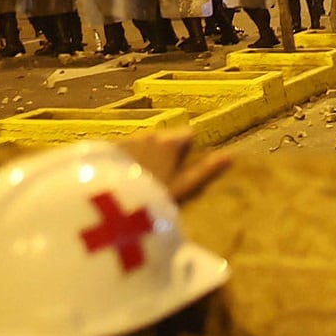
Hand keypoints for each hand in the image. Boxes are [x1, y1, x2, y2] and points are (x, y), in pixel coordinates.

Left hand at [116, 127, 232, 204]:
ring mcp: (125, 140)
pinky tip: (117, 179)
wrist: (107, 199)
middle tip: (160, 178)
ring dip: (142, 156)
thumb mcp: (182, 187)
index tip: (184, 164)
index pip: (188, 135)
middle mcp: (149, 135)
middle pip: (163, 139)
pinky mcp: (105, 149)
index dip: (188, 148)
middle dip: (163, 152)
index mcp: (170, 143)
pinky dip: (122, 161)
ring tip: (138, 181)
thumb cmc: (152, 195)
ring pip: (141, 144)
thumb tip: (230, 156)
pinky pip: (120, 151)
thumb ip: (205, 171)